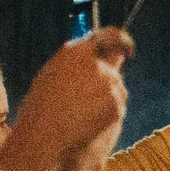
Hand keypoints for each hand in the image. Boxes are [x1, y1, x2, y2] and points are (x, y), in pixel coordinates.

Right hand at [0, 29, 133, 170]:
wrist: (45, 133)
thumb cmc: (41, 106)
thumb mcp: (51, 75)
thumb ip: (73, 63)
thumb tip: (92, 58)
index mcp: (75, 51)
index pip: (109, 36)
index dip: (122, 41)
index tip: (128, 49)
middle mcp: (95, 64)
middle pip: (113, 68)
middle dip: (107, 80)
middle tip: (94, 96)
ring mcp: (107, 84)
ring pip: (117, 88)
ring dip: (107, 97)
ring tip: (81, 111)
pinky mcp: (115, 103)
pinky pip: (118, 105)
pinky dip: (108, 112)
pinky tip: (89, 120)